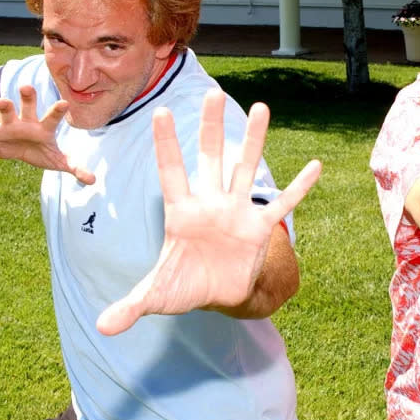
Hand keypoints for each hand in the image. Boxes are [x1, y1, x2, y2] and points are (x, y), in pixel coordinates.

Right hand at [0, 85, 94, 183]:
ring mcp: (11, 125)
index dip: (58, 110)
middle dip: (28, 97)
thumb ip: (76, 168)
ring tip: (0, 101)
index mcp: (45, 127)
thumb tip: (93, 180)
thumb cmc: (42, 151)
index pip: (53, 117)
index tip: (65, 103)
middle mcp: (28, 121)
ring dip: (4, 106)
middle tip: (27, 87)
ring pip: (7, 112)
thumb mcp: (59, 161)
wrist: (20, 149)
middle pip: (29, 106)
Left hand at [95, 90, 321, 335]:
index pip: (171, 172)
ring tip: (262, 107)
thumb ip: (132, 304)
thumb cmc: (183, 285)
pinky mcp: (260, 228)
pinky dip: (299, 187)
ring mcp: (237, 211)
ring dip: (254, 140)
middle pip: (210, 158)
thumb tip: (103, 327)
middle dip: (210, 127)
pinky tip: (316, 166)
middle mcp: (209, 203)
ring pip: (245, 169)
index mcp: (181, 212)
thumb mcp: (156, 295)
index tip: (159, 112)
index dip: (166, 144)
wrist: (217, 295)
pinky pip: (282, 204)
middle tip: (213, 93)